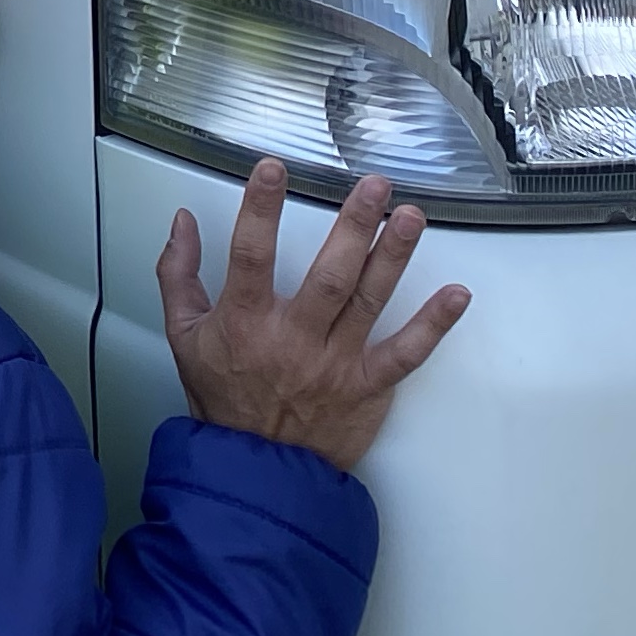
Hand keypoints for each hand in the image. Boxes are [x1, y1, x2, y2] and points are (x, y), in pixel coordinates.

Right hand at [157, 160, 469, 473]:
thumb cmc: (223, 398)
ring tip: (410, 217)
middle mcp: (293, 339)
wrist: (256, 467)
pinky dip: (433, 326)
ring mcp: (335, 363)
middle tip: (374, 187)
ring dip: (393, 257)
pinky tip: (457, 295)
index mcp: (246, 322)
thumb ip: (179, 274)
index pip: (251, 254)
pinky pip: (406, 354)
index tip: (273, 169)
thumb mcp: (183, 335)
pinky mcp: (366, 387)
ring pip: (368, 302)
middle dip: (353, 225)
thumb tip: (182, 223)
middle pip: (328, 274)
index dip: (260, 208)